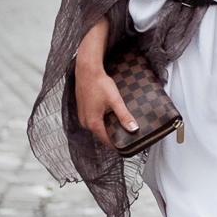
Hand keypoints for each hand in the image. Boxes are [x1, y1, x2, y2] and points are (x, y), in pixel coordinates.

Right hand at [73, 21, 132, 137]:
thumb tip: (134, 129)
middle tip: (127, 133)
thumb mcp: (115, 100)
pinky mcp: (82, 111)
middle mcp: (85, 123)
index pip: (107, 142)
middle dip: (114, 135)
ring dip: (108, 127)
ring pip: (98, 128)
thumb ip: (124, 116)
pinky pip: (93, 121)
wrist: (87, 71)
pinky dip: (102, 120)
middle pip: (102, 135)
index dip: (118, 144)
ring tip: (120, 124)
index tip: (128, 145)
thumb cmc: (100, 84)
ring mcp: (82, 117)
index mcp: (93, 123)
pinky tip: (110, 115)